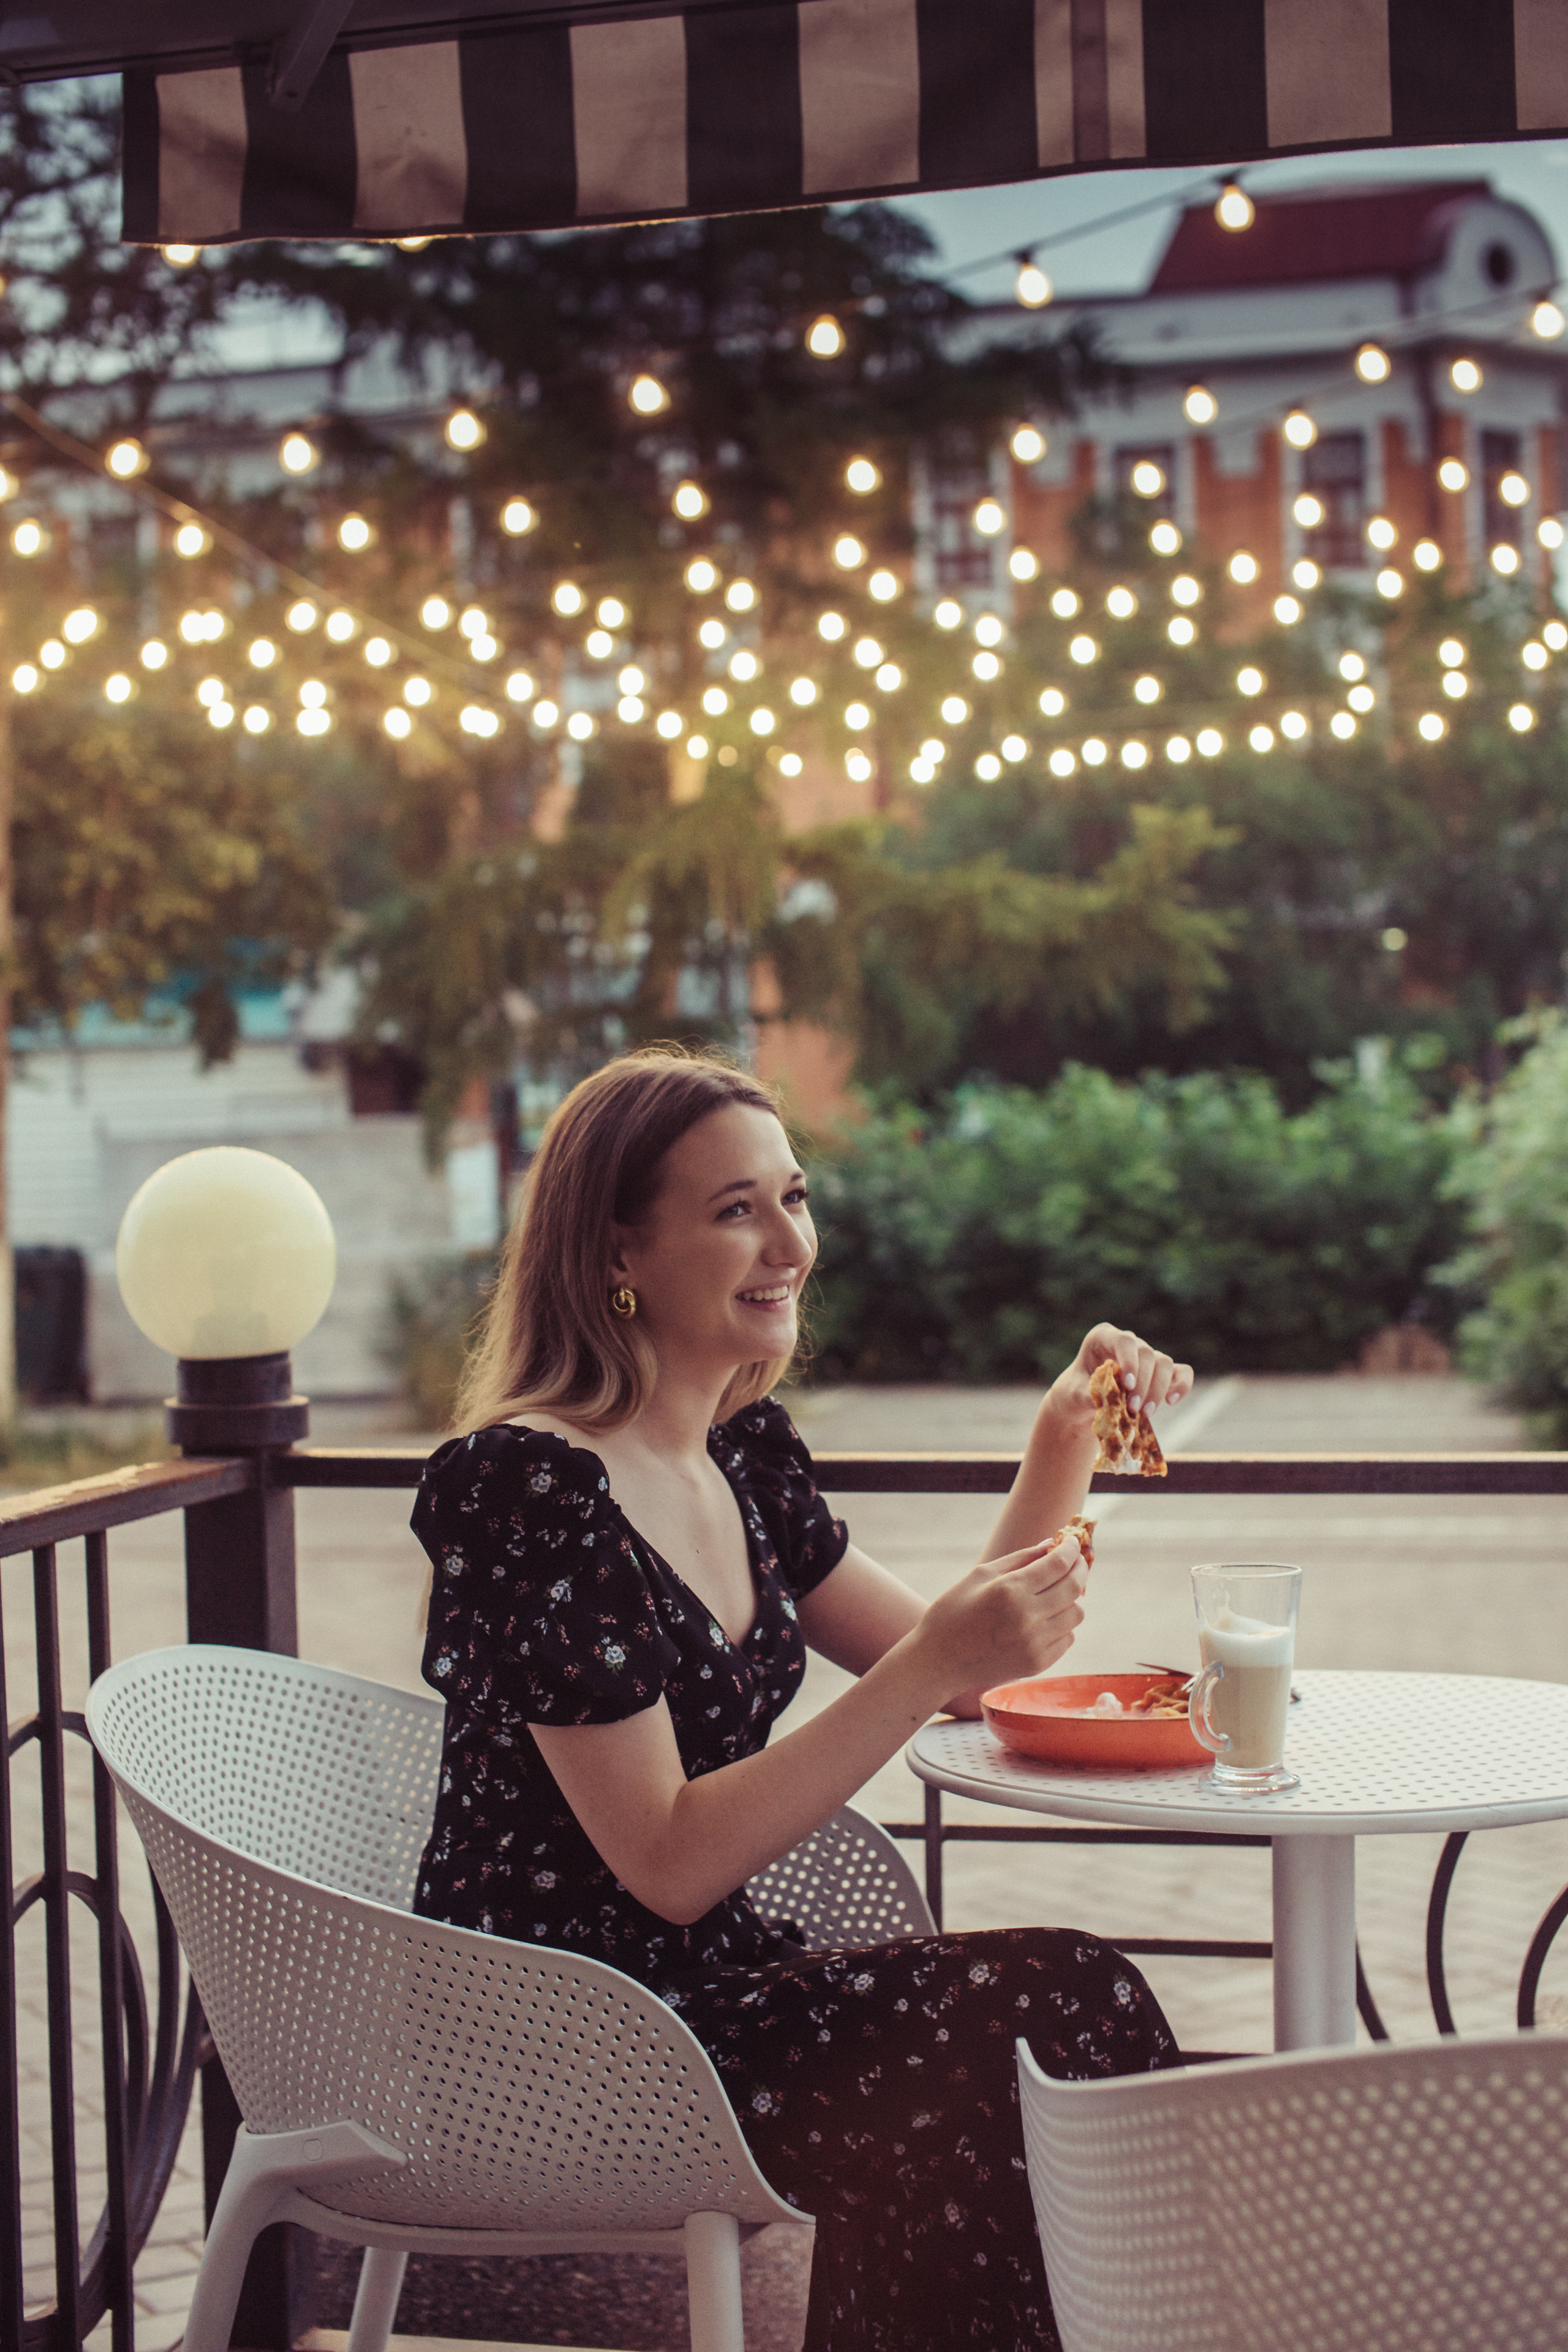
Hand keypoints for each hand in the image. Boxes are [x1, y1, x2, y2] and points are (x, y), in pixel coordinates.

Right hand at [913, 1532, 1087, 1704]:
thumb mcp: (980, 1575)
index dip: (1070, 1548)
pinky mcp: (1037, 1664)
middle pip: (1074, 1587)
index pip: (1058, 1564)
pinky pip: (1067, 1638)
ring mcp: (1034, 1643)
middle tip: (1074, 1561)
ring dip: (1070, 1599)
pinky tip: (1043, 1620)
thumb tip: (1051, 1545)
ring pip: (1076, 1614)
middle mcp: (1026, 1617)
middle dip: (1079, 1568)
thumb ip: (1019, 1558)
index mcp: (1009, 1590)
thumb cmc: (954, 1611)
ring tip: (1054, 1594)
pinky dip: (1061, 1625)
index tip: (1070, 1541)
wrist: (939, 1661)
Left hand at [1048, 1323, 1193, 1436]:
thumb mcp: (1073, 1394)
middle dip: (1143, 1383)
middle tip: (1134, 1409)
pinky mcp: (1159, 1373)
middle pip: (1147, 1354)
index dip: (1130, 1361)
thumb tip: (1109, 1400)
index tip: (1127, 1385)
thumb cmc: (1074, 1393)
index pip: (1124, 1341)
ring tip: (1146, 1413)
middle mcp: (1127, 1343)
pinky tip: (1171, 1401)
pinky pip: (1180, 1372)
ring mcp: (1145, 1356)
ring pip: (1164, 1363)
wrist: (1081, 1403)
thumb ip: (1089, 1394)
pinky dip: (1181, 1385)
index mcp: (1102, 1337)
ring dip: (1158, 1389)